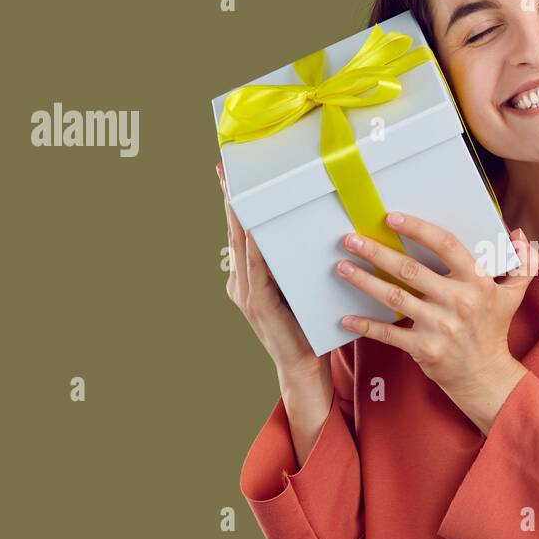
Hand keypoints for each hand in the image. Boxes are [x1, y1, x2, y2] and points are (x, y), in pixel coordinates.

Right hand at [218, 161, 325, 381]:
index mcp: (249, 277)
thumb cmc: (310, 327)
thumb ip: (296, 263)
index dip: (235, 205)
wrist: (306, 367)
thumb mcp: (301, 287)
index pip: (242, 234)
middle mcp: (241, 283)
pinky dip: (253, 247)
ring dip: (237, 217)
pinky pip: (256, 269)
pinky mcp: (257, 305)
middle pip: (235, 234)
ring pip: (240, 246)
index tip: (232, 176)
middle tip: (226, 170)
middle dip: (230, 201)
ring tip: (235, 190)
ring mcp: (245, 294)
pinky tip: (251, 228)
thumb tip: (312, 228)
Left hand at [334, 212, 538, 428]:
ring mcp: (439, 326)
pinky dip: (366, 326)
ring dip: (364, 281)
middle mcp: (456, 301)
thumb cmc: (494, 330)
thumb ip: (522, 264)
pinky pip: (389, 334)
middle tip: (351, 239)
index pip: (445, 246)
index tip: (391, 218)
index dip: (417, 229)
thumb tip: (520, 236)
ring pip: (394, 298)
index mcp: (476, 283)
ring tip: (342, 266)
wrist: (486, 376)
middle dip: (376, 252)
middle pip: (409, 270)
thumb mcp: (513, 295)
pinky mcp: (423, 348)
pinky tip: (345, 317)